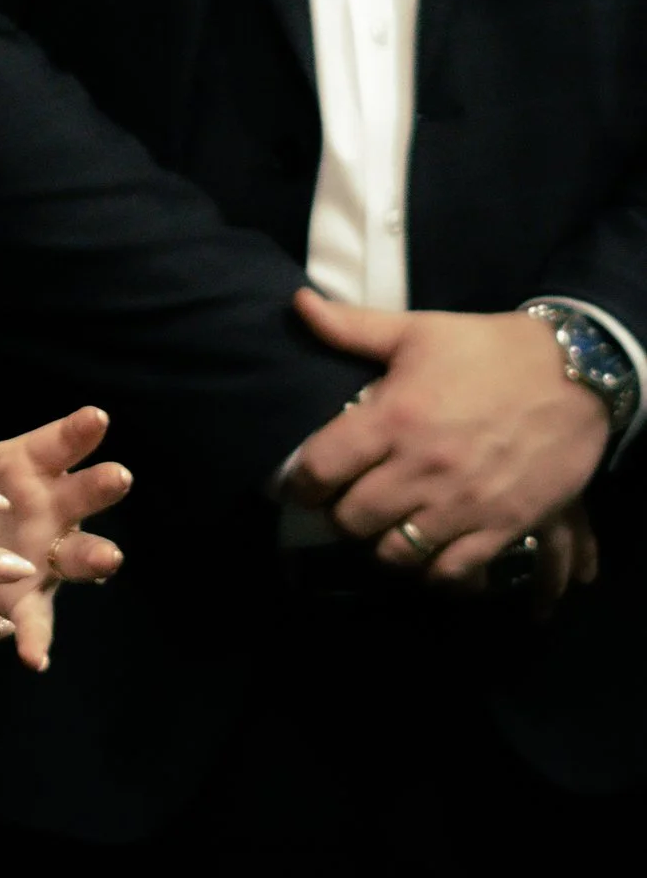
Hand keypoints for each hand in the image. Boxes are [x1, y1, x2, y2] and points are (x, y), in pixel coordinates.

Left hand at [0, 405, 128, 671]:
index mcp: (23, 470)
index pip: (54, 445)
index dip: (76, 431)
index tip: (95, 415)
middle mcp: (45, 510)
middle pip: (79, 494)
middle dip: (99, 486)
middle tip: (117, 475)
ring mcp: (45, 557)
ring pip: (78, 555)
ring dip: (94, 556)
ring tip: (106, 558)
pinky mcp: (29, 601)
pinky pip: (37, 622)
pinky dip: (36, 639)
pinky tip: (34, 657)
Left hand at [285, 290, 607, 577]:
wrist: (578, 374)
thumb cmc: (491, 350)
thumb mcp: (420, 331)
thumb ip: (352, 327)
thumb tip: (298, 305)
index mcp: (394, 418)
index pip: (318, 470)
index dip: (300, 484)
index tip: (304, 485)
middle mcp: (423, 467)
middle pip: (351, 520)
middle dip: (341, 515)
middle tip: (350, 502)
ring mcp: (463, 503)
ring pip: (395, 553)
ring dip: (383, 544)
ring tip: (387, 527)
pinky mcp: (502, 526)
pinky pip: (450, 572)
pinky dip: (433, 571)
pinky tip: (429, 552)